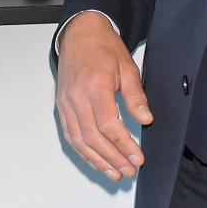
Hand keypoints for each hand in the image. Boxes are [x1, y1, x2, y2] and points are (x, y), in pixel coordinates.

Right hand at [56, 12, 153, 181]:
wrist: (80, 34)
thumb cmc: (103, 48)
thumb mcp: (127, 68)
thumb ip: (135, 97)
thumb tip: (145, 119)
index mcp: (94, 85)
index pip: (109, 125)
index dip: (123, 145)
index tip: (136, 158)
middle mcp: (75, 97)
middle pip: (93, 138)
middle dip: (113, 158)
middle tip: (129, 170)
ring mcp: (65, 103)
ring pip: (79, 140)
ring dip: (97, 160)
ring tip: (114, 173)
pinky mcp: (61, 107)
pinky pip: (70, 135)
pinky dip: (83, 152)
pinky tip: (96, 161)